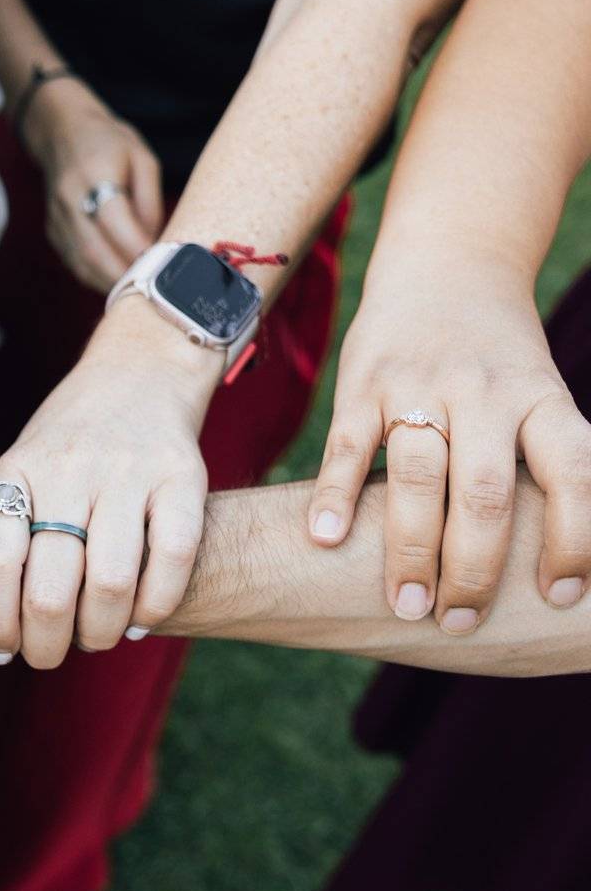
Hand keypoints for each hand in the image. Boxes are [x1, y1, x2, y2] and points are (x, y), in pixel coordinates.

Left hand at [0, 297, 216, 667]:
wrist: (138, 374)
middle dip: (46, 644)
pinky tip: (140, 618)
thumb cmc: (65, 447)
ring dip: (101, 633)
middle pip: (51, 590)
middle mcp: (68, 470)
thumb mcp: (18, 472)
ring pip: (112, 584)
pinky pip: (172, 560)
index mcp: (15, 472)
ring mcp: (128, 472)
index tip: (0, 648)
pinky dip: (156, 605)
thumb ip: (1, 535)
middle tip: (47, 655)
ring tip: (96, 638)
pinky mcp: (184, 477)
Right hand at [21, 76, 163, 291]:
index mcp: (93, 173)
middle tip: (152, 288)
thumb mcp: (142, 158)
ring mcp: (56, 219)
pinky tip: (119, 279)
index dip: (137, 248)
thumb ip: (150, 200)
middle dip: (124, 275)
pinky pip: (76, 264)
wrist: (62, 133)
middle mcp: (68, 199)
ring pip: (83, 264)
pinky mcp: (53, 234)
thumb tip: (154, 242)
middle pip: (94, 251)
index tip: (160, 265)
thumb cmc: (109, 143)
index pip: (114, 221)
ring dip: (111, 282)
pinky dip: (99, 277)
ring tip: (139, 291)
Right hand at [308, 267, 590, 628]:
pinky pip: (349, 446)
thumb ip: (541, 462)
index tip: (558, 598)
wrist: (447, 266)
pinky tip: (325, 540)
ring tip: (406, 606)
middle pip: (485, 493)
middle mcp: (486, 393)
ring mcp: (421, 386)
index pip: (574, 476)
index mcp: (543, 399)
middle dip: (473, 569)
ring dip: (410, 550)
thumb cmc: (499, 359)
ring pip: (418, 477)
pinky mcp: (365, 383)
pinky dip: (335, 495)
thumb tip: (555, 563)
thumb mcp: (542, 396)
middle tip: (457, 623)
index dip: (572, 542)